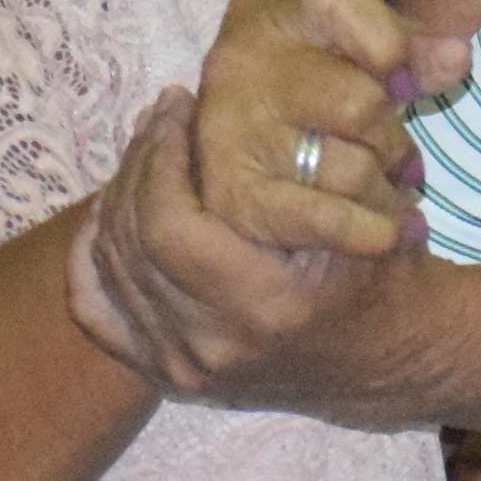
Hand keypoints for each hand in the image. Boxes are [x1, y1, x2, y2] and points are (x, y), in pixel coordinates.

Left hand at [69, 89, 413, 412]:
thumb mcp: (362, 214)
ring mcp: (181, 368)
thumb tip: (226, 109)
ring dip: (119, 193)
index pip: (167, 225)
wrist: (388, 357)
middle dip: (139, 162)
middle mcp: (209, 347)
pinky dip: (93, 256)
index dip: (161, 156)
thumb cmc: (383, 271)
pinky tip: (112, 210)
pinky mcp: (166, 375)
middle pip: (130, 241)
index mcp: (262, 307)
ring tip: (147, 148)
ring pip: (109, 267)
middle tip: (162, 115)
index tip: (182, 105)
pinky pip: (96, 310)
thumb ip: (296, 172)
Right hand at [177, 0, 457, 241]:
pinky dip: (371, 233)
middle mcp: (244, 61)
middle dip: (396, 140)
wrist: (242, 118)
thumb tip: (456, 60)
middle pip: (360, 104)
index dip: (393, 47)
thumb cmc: (320, 71)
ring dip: (389, 193)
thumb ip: (412, 47)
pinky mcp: (233, 192)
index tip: (405, 85)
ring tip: (394, 194)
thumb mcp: (364, 41)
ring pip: (351, 171)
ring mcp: (231, 128)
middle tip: (405, 162)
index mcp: (283, 8)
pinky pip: (323, 221)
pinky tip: (393, 234)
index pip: (341, 3)